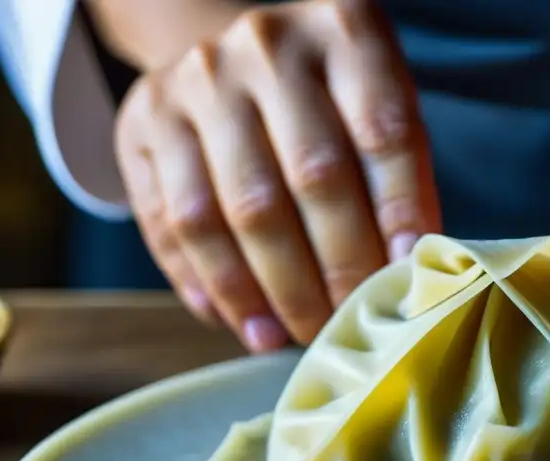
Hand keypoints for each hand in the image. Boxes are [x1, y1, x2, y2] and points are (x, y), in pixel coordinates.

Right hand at [114, 0, 439, 351]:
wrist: (237, 56)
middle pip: (309, 176)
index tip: (409, 274)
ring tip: (292, 338)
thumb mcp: (379, 108)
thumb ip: (397, 175)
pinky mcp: (141, 122)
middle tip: (347, 323)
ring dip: (268, 291)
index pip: (383, 130)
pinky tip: (240, 322)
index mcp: (345, 32)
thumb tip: (408, 272)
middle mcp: (266, 46)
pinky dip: (207, 285)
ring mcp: (196, 82)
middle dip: (336, 268)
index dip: (399, 210)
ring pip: (231, 210)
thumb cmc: (329, 101)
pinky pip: (169, 223)